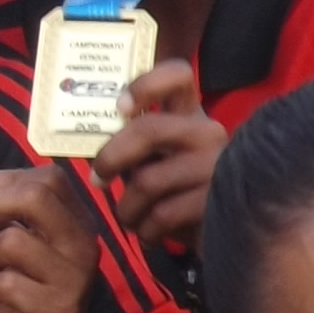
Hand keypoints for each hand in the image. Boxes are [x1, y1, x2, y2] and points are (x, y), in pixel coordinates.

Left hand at [0, 165, 101, 312]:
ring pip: (12, 241)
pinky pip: (6, 283)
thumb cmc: (26, 296)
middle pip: (36, 197)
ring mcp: (74, 279)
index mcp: (76, 224)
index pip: (50, 177)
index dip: (8, 178)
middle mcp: (84, 246)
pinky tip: (3, 301)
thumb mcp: (7, 248)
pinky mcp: (58, 312)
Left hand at [91, 61, 223, 249]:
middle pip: (148, 129)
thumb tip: (84, 140)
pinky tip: (149, 235)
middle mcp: (208, 133)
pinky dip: (146, 230)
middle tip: (98, 180)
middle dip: (110, 157)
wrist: (229, 237)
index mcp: (190, 115)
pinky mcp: (220, 201)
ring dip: (126, 208)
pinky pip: (163, 214)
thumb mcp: (154, 161)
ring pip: (149, 180)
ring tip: (128, 218)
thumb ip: (128, 145)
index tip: (120, 107)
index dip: (146, 83)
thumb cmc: (177, 193)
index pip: (178, 75)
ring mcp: (219, 166)